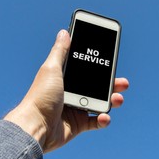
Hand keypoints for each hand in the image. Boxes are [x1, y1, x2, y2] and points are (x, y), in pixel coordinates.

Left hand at [4, 30, 128, 152]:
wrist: (35, 126)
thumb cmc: (40, 97)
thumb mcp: (51, 69)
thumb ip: (60, 51)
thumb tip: (64, 32)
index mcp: (66, 78)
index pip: (86, 69)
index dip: (99, 65)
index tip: (111, 60)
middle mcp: (71, 92)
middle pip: (97, 86)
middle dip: (112, 84)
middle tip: (123, 83)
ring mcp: (76, 108)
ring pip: (100, 103)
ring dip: (112, 101)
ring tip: (118, 99)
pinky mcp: (78, 125)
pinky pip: (96, 122)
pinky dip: (103, 120)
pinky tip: (104, 117)